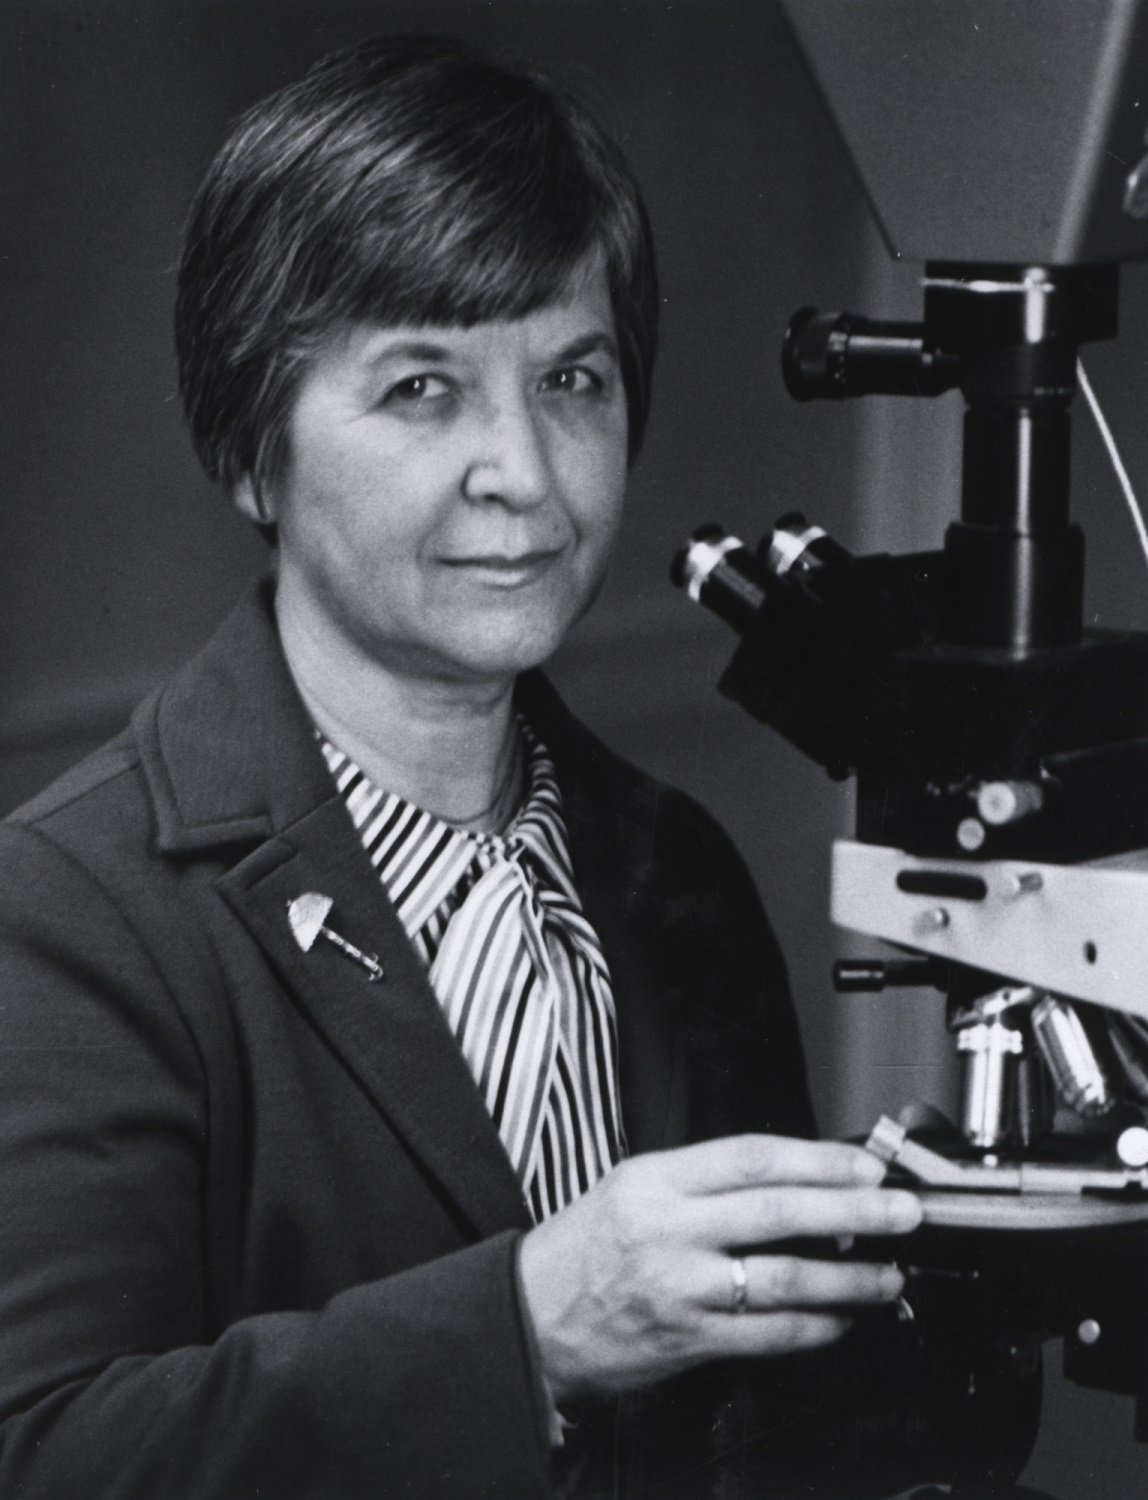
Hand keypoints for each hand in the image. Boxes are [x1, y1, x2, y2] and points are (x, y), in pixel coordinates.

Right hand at [517, 1134, 921, 1401]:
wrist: (532, 1317)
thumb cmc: (587, 1248)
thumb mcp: (637, 1187)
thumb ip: (707, 1183)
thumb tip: (799, 1181)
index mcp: (656, 1180)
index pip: (751, 1158)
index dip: (817, 1159)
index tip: (866, 1164)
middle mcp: (669, 1229)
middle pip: (779, 1212)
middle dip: (854, 1210)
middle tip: (902, 1212)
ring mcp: (680, 1288)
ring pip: (783, 1278)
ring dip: (849, 1278)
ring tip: (888, 1274)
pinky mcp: (688, 1341)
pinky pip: (768, 1335)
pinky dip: (815, 1327)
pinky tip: (841, 1319)